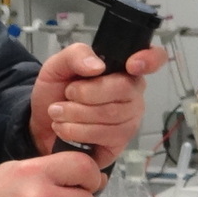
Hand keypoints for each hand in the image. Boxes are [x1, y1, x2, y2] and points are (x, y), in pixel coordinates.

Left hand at [29, 42, 166, 164]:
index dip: (150, 59)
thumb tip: (98, 66)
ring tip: (58, 113)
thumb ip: (76, 56)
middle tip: (66, 94)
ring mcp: (130, 118)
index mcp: (122, 68)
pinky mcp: (121, 141)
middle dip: (86, 93)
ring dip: (77, 114)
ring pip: (111, 114)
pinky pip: (106, 135)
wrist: (43, 123)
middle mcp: (133, 92)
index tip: (131, 65)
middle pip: (123, 88)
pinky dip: (78, 131)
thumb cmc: (56, 91)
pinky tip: (65, 129)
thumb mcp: (57, 65)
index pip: (154, 58)